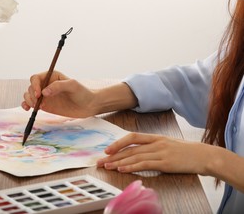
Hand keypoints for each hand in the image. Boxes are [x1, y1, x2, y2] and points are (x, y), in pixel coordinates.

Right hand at [21, 71, 96, 117]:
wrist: (89, 106)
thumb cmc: (83, 93)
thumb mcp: (73, 86)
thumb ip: (58, 86)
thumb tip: (44, 92)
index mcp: (52, 76)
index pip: (36, 78)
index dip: (35, 85)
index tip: (39, 94)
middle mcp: (46, 85)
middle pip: (31, 87)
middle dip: (32, 95)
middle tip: (40, 103)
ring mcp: (45, 95)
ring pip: (29, 95)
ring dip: (29, 101)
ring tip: (37, 107)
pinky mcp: (45, 105)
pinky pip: (31, 104)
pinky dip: (26, 105)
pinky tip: (28, 109)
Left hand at [97, 132, 211, 174]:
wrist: (205, 155)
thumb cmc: (186, 152)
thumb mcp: (168, 144)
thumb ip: (153, 147)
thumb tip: (138, 153)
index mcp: (155, 137)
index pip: (132, 137)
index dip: (118, 143)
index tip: (107, 150)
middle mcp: (156, 143)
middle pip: (130, 148)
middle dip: (113, 155)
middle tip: (100, 160)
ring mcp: (161, 152)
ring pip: (135, 156)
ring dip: (119, 161)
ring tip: (107, 166)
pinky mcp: (166, 162)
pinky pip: (145, 164)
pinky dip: (132, 166)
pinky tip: (122, 169)